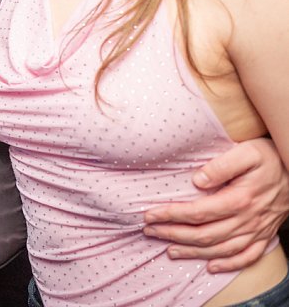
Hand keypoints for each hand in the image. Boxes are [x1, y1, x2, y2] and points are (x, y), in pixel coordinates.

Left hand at [143, 138, 288, 271]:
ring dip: (193, 252)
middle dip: (173, 234)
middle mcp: (247, 220)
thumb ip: (222, 166)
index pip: (197, 212)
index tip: (150, 215)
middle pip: (204, 234)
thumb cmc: (270, 157)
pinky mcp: (265, 235)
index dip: (171, 215)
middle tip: (150, 231)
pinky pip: (247, 257)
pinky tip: (211, 267)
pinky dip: (228, 265)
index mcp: (239, 199)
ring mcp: (257, 230)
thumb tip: (197, 180)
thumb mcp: (247, 152)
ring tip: (169, 251)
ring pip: (221, 249)